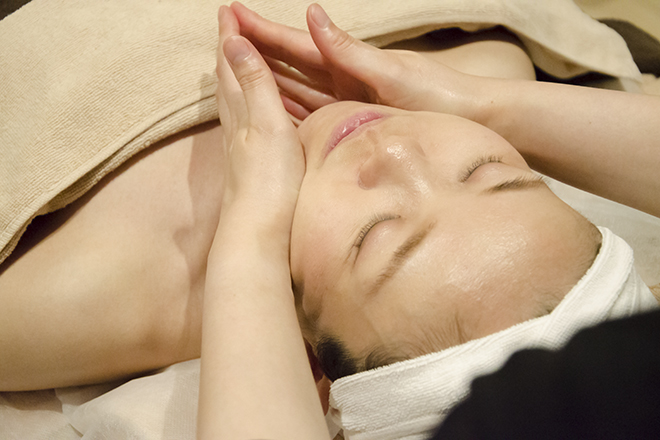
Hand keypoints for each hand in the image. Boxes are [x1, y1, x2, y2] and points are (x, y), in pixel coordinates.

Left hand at [216, 5, 303, 230]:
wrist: (258, 230)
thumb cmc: (269, 180)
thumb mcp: (268, 124)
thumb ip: (255, 83)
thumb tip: (234, 41)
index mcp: (242, 110)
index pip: (232, 64)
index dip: (229, 38)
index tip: (227, 11)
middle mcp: (234, 124)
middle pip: (226, 79)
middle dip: (227, 51)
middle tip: (229, 28)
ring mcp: (238, 145)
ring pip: (230, 100)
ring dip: (230, 75)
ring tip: (231, 61)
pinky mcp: (244, 162)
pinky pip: (238, 120)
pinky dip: (238, 102)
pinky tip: (241, 111)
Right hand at [231, 2, 480, 121]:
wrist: (473, 118)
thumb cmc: (439, 94)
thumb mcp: (393, 72)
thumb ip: (350, 51)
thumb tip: (312, 15)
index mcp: (350, 61)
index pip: (297, 43)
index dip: (264, 30)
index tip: (233, 14)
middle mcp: (344, 78)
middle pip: (290, 63)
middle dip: (257, 49)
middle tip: (222, 36)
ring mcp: (347, 100)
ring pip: (296, 87)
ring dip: (268, 77)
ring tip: (236, 69)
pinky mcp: (354, 122)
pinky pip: (312, 115)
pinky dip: (290, 109)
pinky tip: (272, 108)